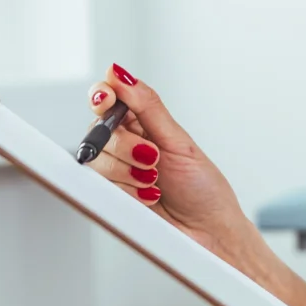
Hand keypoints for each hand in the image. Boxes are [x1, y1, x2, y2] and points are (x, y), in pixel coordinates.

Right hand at [82, 65, 259, 266]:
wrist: (208, 232)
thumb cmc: (203, 188)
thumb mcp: (179, 141)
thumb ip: (147, 106)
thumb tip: (120, 74)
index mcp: (143, 124)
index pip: (109, 99)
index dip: (103, 96)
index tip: (107, 99)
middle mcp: (126, 145)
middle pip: (99, 130)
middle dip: (125, 145)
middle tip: (152, 158)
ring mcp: (117, 171)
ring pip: (97, 158)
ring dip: (127, 170)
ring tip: (153, 181)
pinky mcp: (111, 196)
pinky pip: (99, 184)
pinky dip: (126, 189)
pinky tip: (147, 195)